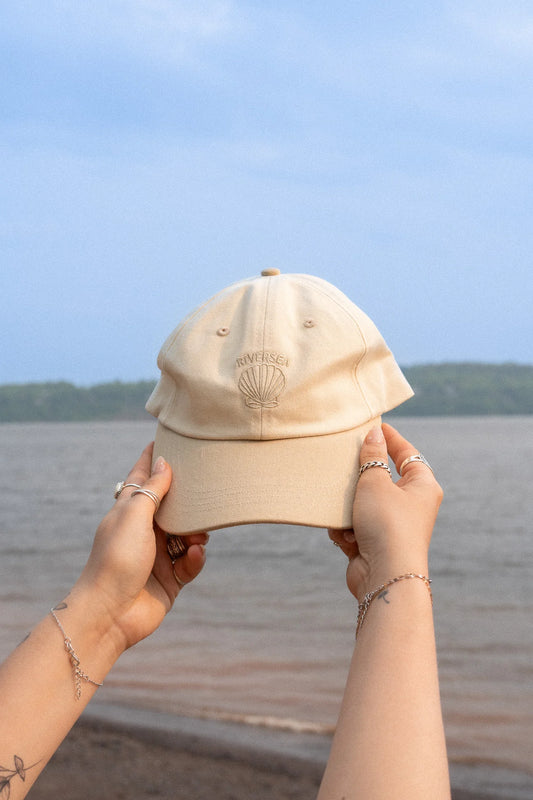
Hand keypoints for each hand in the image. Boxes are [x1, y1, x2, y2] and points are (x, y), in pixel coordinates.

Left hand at [73, 443, 207, 653]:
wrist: (110, 614)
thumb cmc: (115, 560)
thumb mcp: (133, 516)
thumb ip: (152, 489)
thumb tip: (163, 461)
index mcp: (129, 510)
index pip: (142, 477)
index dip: (154, 458)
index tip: (168, 437)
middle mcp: (144, 529)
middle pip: (173, 505)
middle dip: (189, 501)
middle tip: (205, 493)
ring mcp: (158, 554)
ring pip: (188, 532)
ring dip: (196, 532)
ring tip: (195, 537)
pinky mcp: (171, 578)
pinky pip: (191, 561)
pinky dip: (195, 558)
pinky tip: (193, 556)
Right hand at [329, 423, 442, 599]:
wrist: (386, 576)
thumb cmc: (387, 524)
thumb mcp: (375, 482)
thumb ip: (371, 457)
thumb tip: (375, 434)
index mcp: (422, 485)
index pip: (407, 453)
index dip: (390, 438)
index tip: (375, 426)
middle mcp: (412, 505)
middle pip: (382, 479)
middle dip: (360, 479)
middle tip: (345, 464)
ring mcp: (394, 525)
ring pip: (363, 504)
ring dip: (349, 509)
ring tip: (346, 514)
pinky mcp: (376, 543)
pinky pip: (355, 526)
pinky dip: (347, 530)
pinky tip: (347, 539)